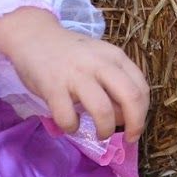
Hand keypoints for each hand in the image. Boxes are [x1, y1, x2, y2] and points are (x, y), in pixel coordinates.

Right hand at [0, 7, 149, 141]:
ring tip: (100, 133)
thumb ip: (115, 84)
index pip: (141, 88)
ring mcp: (77, 75)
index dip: (143, 114)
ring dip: (105, 129)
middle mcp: (100, 64)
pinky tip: (71, 123)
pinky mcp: (53, 86)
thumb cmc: (71, 54)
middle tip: (128, 139)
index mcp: (116, 57)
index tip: (135, 128)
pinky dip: (72, 127)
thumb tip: (125, 117)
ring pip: (103, 110)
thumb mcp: (100, 61)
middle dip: (134, 125)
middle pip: (131, 97)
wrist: (34, 36)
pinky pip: (68, 117)